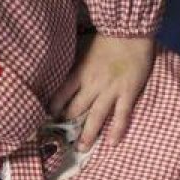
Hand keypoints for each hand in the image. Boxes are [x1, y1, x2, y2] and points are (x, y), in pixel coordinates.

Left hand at [50, 34, 154, 151]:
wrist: (130, 30)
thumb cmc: (106, 36)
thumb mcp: (82, 46)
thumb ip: (75, 61)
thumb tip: (59, 65)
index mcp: (80, 73)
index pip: (61, 95)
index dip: (53, 110)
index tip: (49, 120)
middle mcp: (92, 85)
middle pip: (76, 110)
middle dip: (67, 126)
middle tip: (62, 140)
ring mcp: (111, 91)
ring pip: (96, 117)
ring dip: (88, 134)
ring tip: (81, 149)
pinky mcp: (128, 93)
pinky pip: (122, 115)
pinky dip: (117, 130)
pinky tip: (112, 143)